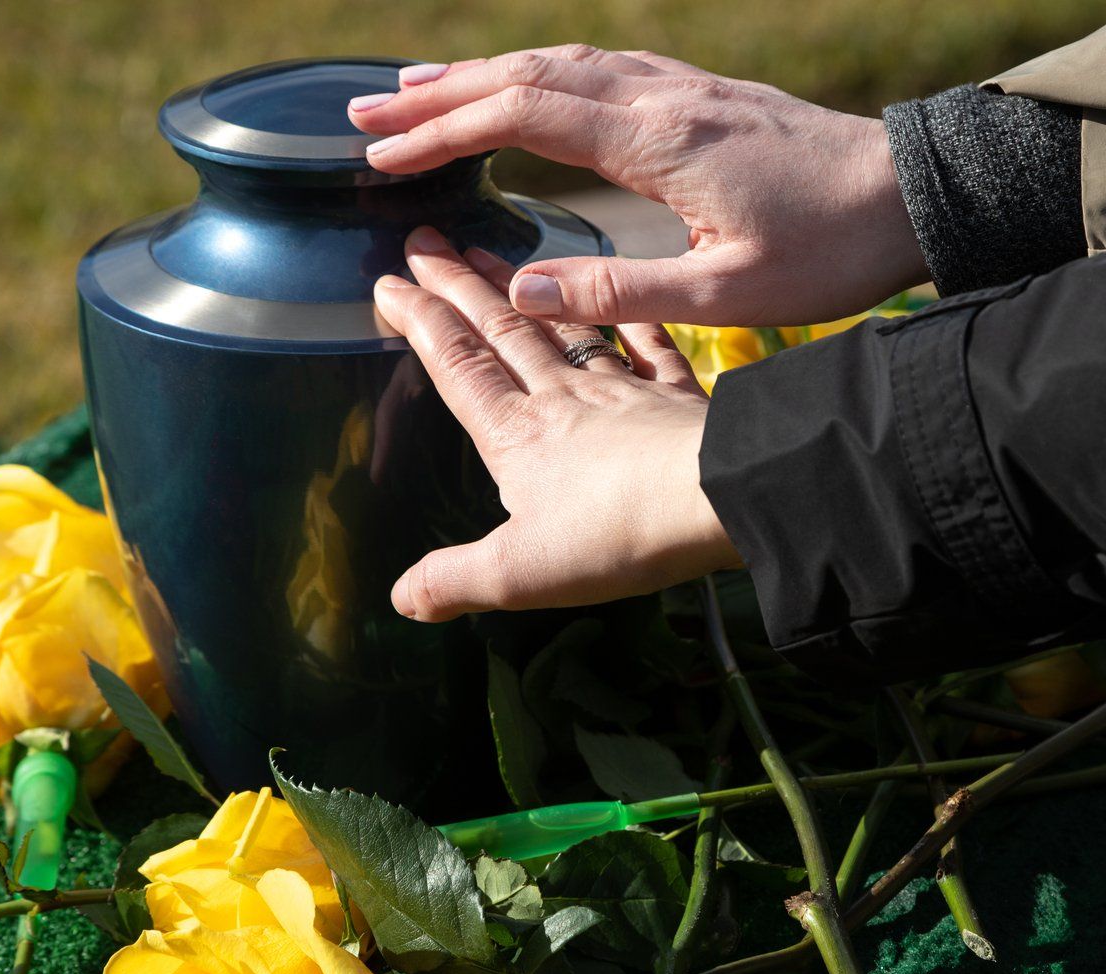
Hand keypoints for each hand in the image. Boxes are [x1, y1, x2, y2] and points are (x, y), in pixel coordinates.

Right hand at [349, 46, 927, 326]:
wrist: (914, 195)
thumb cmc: (830, 250)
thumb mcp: (727, 293)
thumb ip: (621, 291)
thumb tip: (521, 292)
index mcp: (658, 141)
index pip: (524, 115)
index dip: (445, 131)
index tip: (382, 152)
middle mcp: (662, 97)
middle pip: (529, 74)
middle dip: (441, 92)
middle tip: (364, 111)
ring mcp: (684, 87)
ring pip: (564, 62)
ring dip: (486, 73)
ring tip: (419, 90)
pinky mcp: (705, 95)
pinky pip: (602, 68)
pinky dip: (542, 72)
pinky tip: (527, 87)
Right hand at [373, 226, 740, 620]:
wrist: (717, 497)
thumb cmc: (617, 533)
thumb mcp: (519, 573)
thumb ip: (455, 580)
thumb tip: (402, 599)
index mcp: (516, 435)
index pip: (456, 365)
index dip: (418, 322)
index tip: (388, 282)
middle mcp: (563, 398)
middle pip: (500, 331)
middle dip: (457, 285)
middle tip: (426, 242)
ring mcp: (623, 390)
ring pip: (561, 328)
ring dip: (522, 289)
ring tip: (490, 255)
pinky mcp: (678, 396)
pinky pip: (649, 345)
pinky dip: (629, 319)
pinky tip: (618, 301)